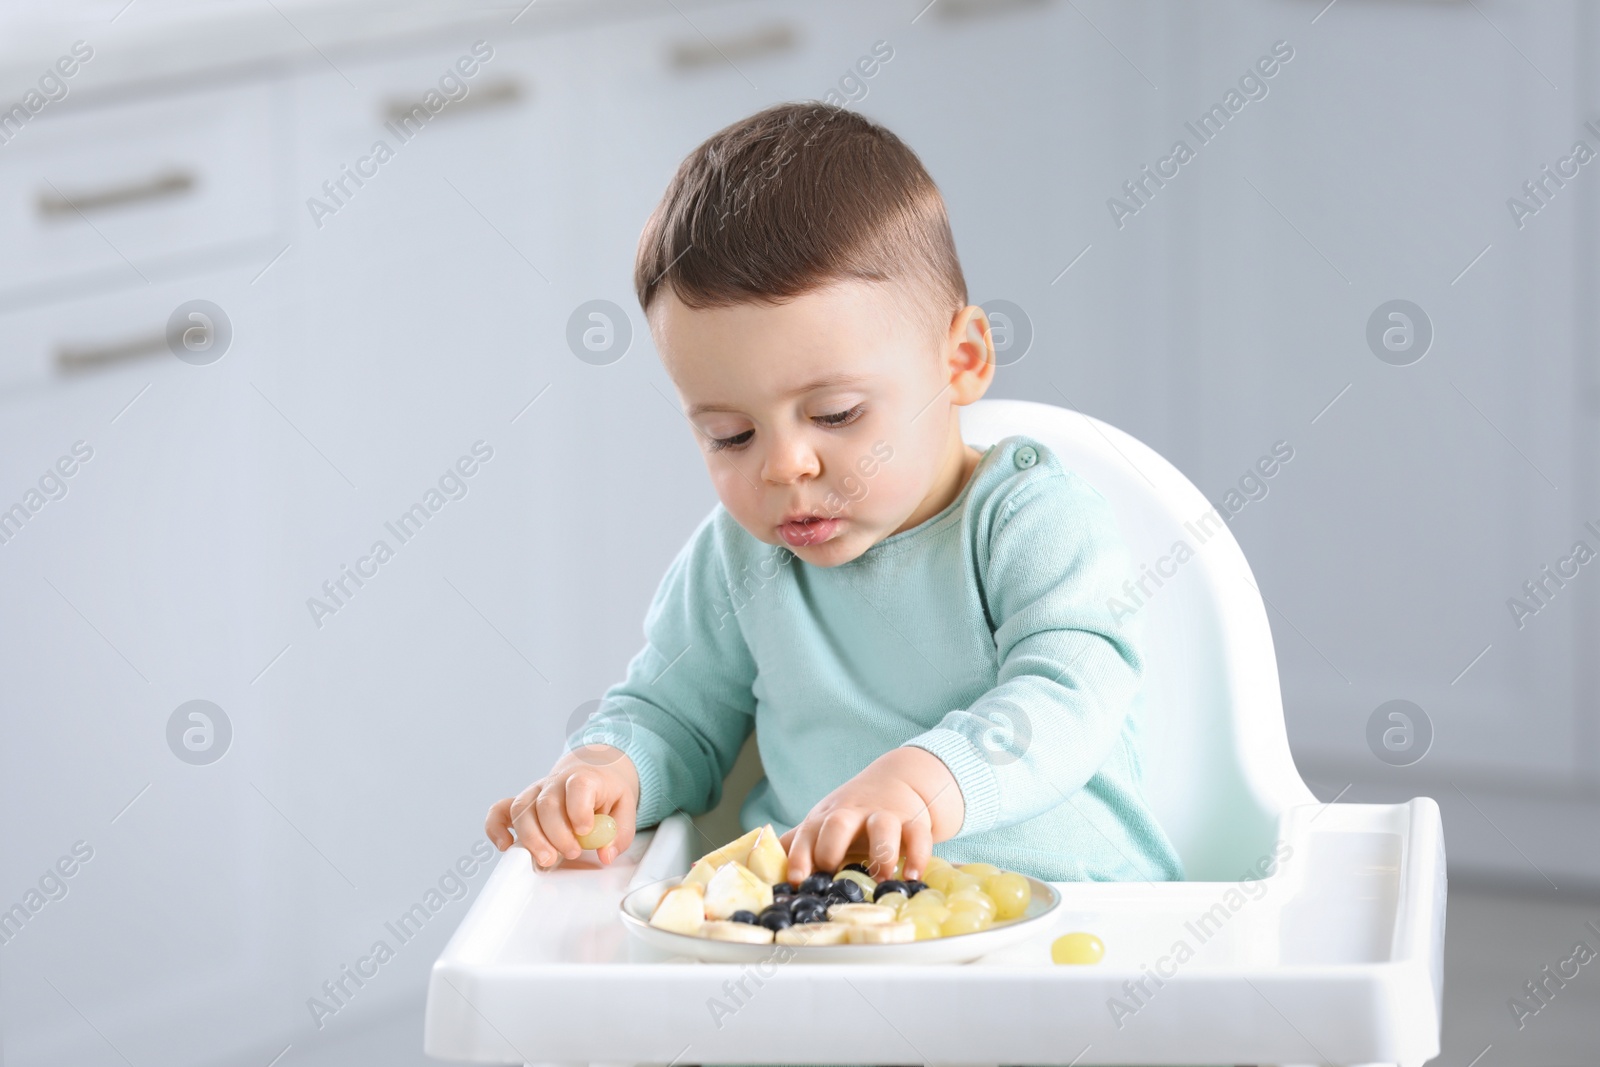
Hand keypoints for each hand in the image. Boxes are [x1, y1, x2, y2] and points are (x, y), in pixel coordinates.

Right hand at [485, 744, 639, 869]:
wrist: (590, 771)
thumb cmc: (605, 792)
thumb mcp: (624, 808)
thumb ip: (618, 833)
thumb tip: (606, 855)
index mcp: (584, 777)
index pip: (578, 785)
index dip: (578, 808)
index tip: (584, 829)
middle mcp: (555, 782)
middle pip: (547, 803)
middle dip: (557, 834)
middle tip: (572, 852)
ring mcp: (535, 792)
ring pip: (522, 810)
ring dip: (532, 839)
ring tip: (547, 859)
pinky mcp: (520, 804)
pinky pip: (499, 811)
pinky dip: (496, 828)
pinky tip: (505, 845)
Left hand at [780, 747, 963, 882]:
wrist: (896, 779)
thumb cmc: (850, 814)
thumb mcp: (820, 825)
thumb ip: (792, 847)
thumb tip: (742, 866)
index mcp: (824, 820)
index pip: (806, 835)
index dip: (799, 857)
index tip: (796, 879)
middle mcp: (852, 815)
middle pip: (838, 823)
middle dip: (832, 846)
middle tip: (833, 870)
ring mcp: (884, 816)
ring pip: (883, 827)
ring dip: (882, 852)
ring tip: (882, 877)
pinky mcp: (913, 821)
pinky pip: (918, 835)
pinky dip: (918, 856)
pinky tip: (914, 877)